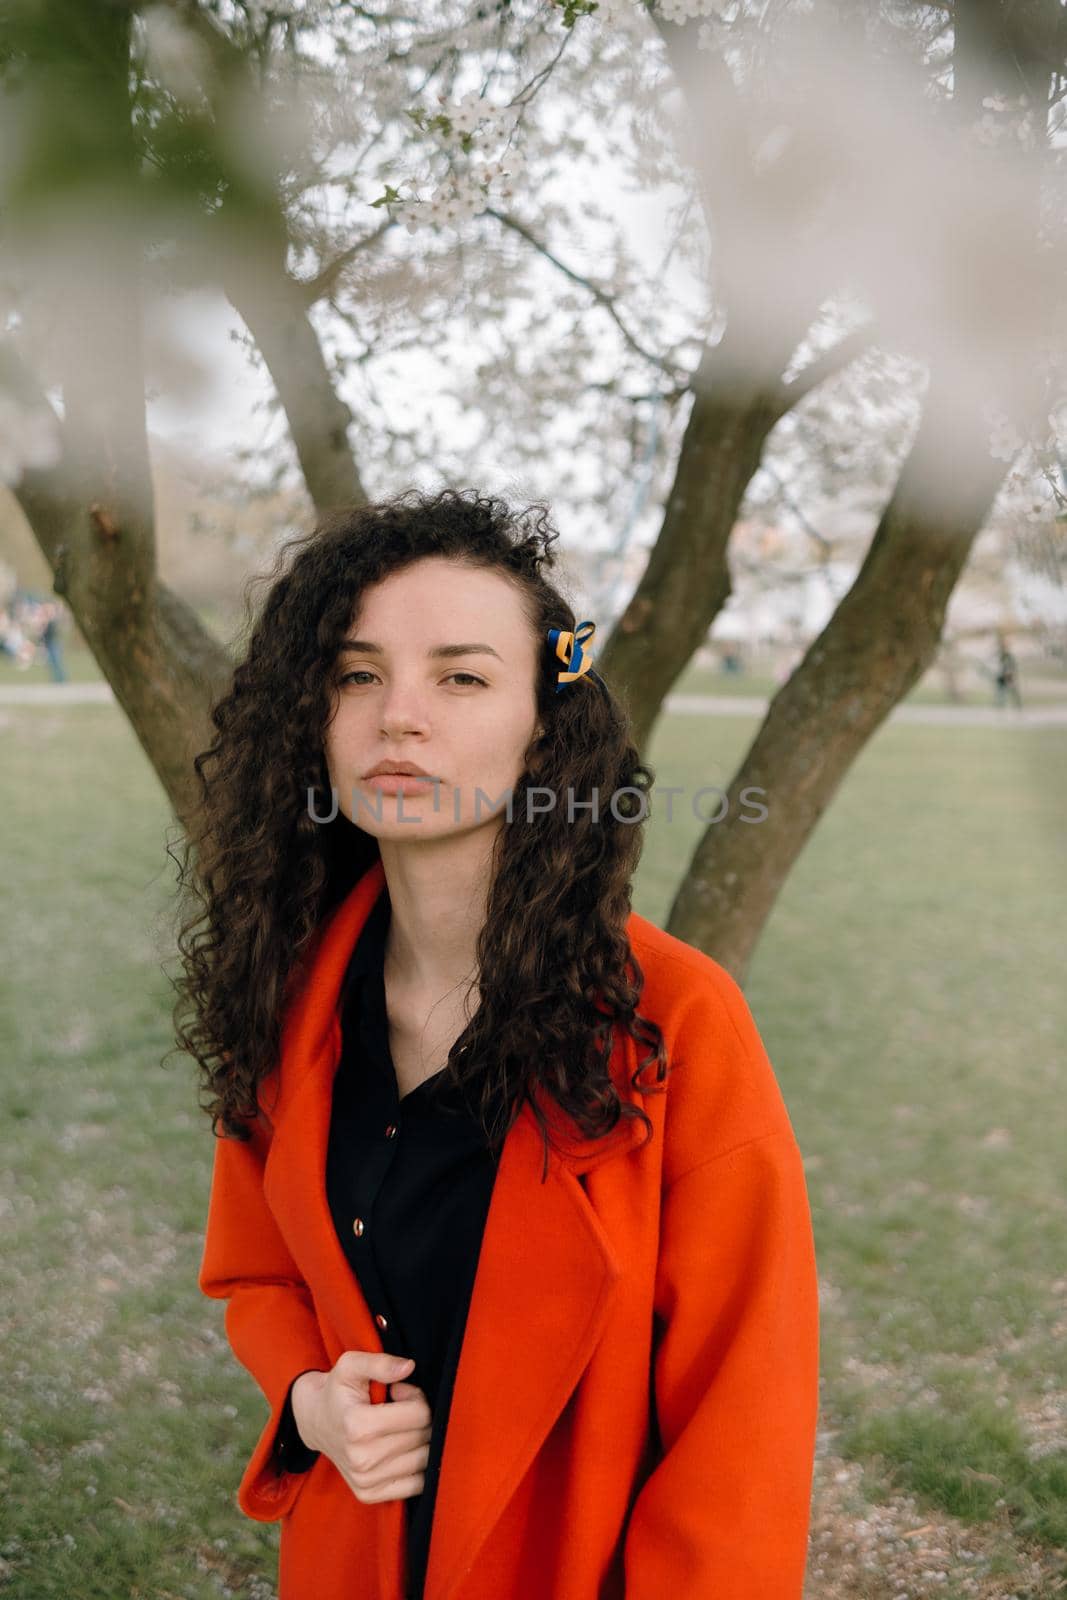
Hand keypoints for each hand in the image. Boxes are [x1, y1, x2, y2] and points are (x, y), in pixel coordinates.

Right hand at [291, 1351, 432, 1503]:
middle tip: (399, 1408)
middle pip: (423, 1436)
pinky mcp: (369, 1495)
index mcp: (358, 1426)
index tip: (399, 1391)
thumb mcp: (351, 1365)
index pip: (419, 1414)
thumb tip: (409, 1367)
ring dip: (419, 1440)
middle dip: (419, 1417)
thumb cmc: (337, 1391)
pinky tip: (401, 1449)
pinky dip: (417, 1466)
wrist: (315, 1422)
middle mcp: (362, 1459)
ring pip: (424, 1460)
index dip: (415, 1396)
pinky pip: (416, 1484)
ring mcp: (366, 1481)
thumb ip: (380, 1362)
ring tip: (397, 1427)